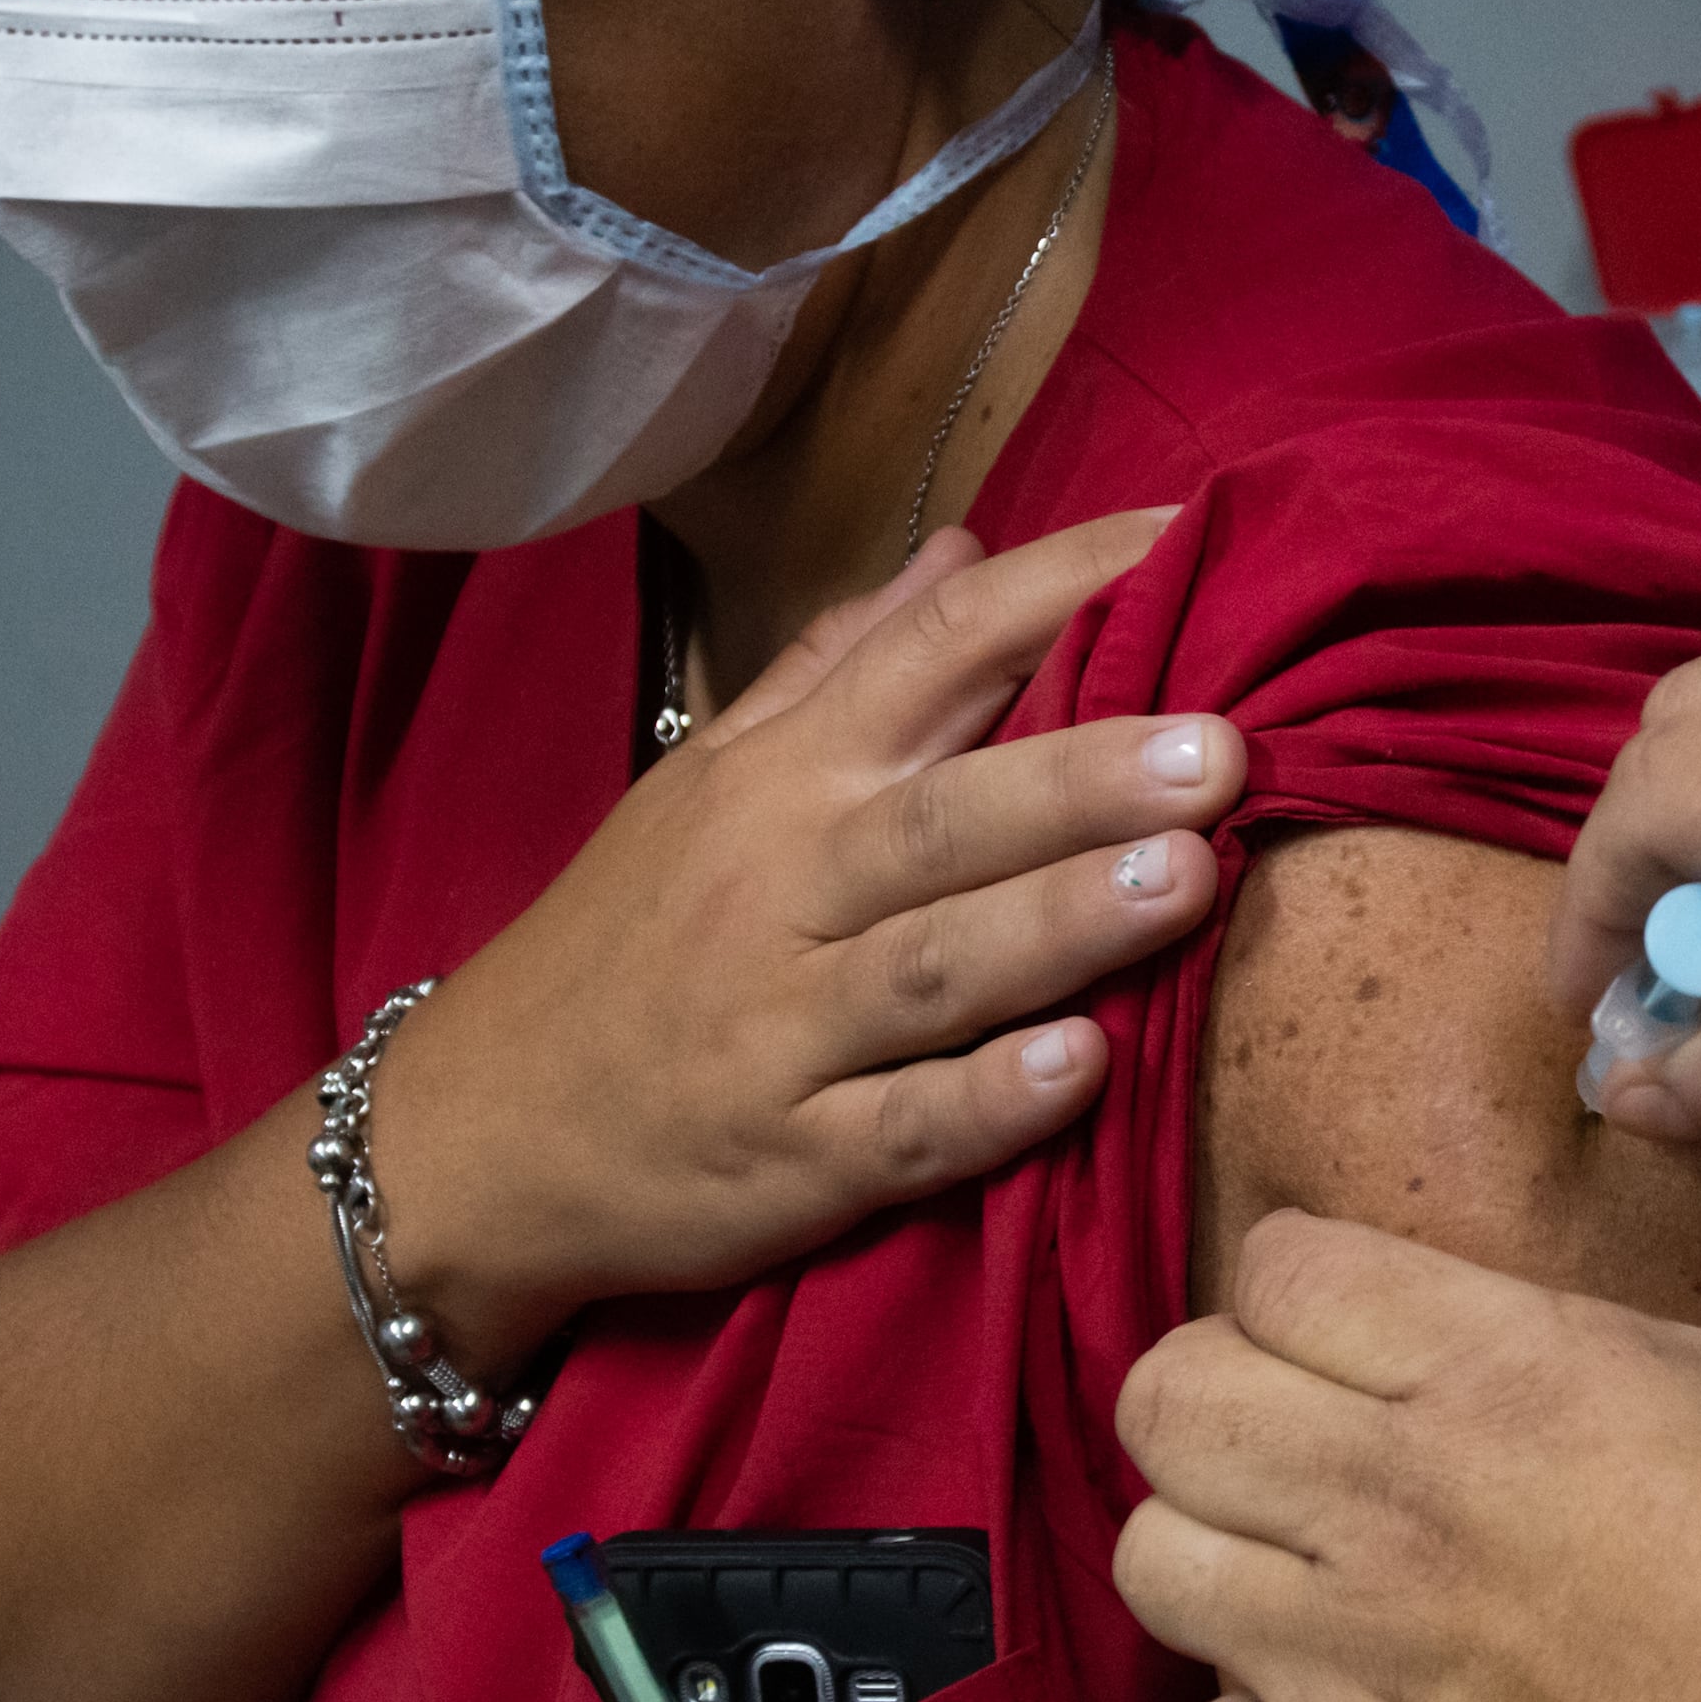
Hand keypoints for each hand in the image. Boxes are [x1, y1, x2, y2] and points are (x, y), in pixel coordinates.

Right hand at [367, 509, 1239, 1358]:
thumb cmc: (626, 944)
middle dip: (1084, 777)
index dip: (1051, 590)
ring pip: (938, 966)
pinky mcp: (788, 1162)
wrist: (477, 1136)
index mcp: (779, 782)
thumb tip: (962, 549)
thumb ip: (836, 668)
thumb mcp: (706, 785)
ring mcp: (784, 1032)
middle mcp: (783, 891)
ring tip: (1188, 878)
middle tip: (1223, 747)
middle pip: (948, 817)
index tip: (1179, 539)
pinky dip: (985, 1102)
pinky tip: (1080, 1070)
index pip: (925, 653)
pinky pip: (898, 1129)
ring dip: (1061, 923)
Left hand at [1112, 1159, 1700, 1701]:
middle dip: (1224, 1393)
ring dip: (1212, 1554)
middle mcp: (1384, 1504)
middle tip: (1319, 1430)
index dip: (1317, 1280)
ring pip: (1149, 1563)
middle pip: (1166, 1397)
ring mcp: (1345, 1664)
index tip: (1386, 1321)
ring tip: (1304, 1568)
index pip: (1274, 1264)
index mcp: (1496, 1372)